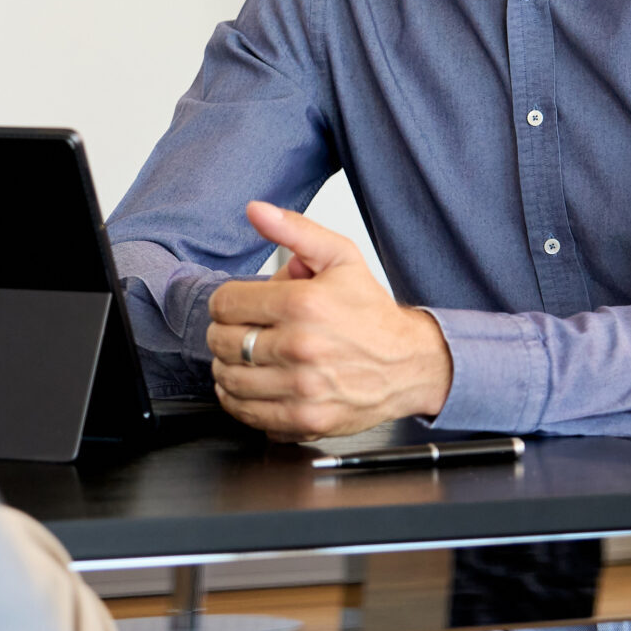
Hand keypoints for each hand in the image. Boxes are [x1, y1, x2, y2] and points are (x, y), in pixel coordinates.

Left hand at [205, 200, 452, 439]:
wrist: (409, 364)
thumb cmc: (372, 312)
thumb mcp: (340, 256)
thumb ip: (294, 230)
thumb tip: (255, 210)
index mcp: (304, 304)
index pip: (225, 304)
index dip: (227, 302)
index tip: (239, 305)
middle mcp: (300, 347)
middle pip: (221, 342)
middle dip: (225, 332)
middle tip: (242, 330)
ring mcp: (302, 388)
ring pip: (229, 379)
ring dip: (227, 367)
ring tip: (245, 358)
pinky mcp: (305, 420)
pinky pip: (247, 414)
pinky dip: (239, 401)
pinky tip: (253, 385)